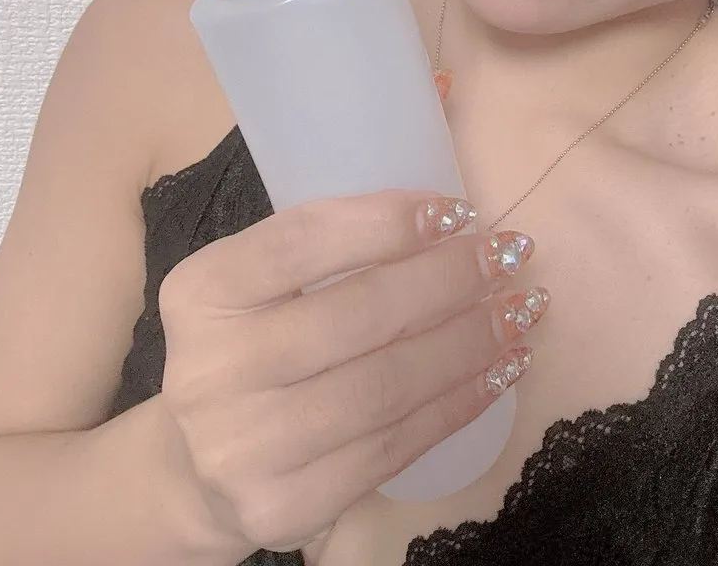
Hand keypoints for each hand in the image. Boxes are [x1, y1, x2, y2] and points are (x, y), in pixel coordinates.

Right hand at [157, 189, 547, 554]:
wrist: (196, 468)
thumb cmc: (248, 349)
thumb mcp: (253, 287)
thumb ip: (321, 250)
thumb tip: (444, 218)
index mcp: (199, 293)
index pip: (300, 241)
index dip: (386, 222)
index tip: (457, 211)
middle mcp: (209, 371)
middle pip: (357, 314)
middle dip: (449, 279)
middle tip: (508, 255)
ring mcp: (242, 448)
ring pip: (387, 385)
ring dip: (470, 342)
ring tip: (521, 310)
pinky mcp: (282, 507)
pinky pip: (395, 447)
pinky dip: (459, 403)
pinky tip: (499, 372)